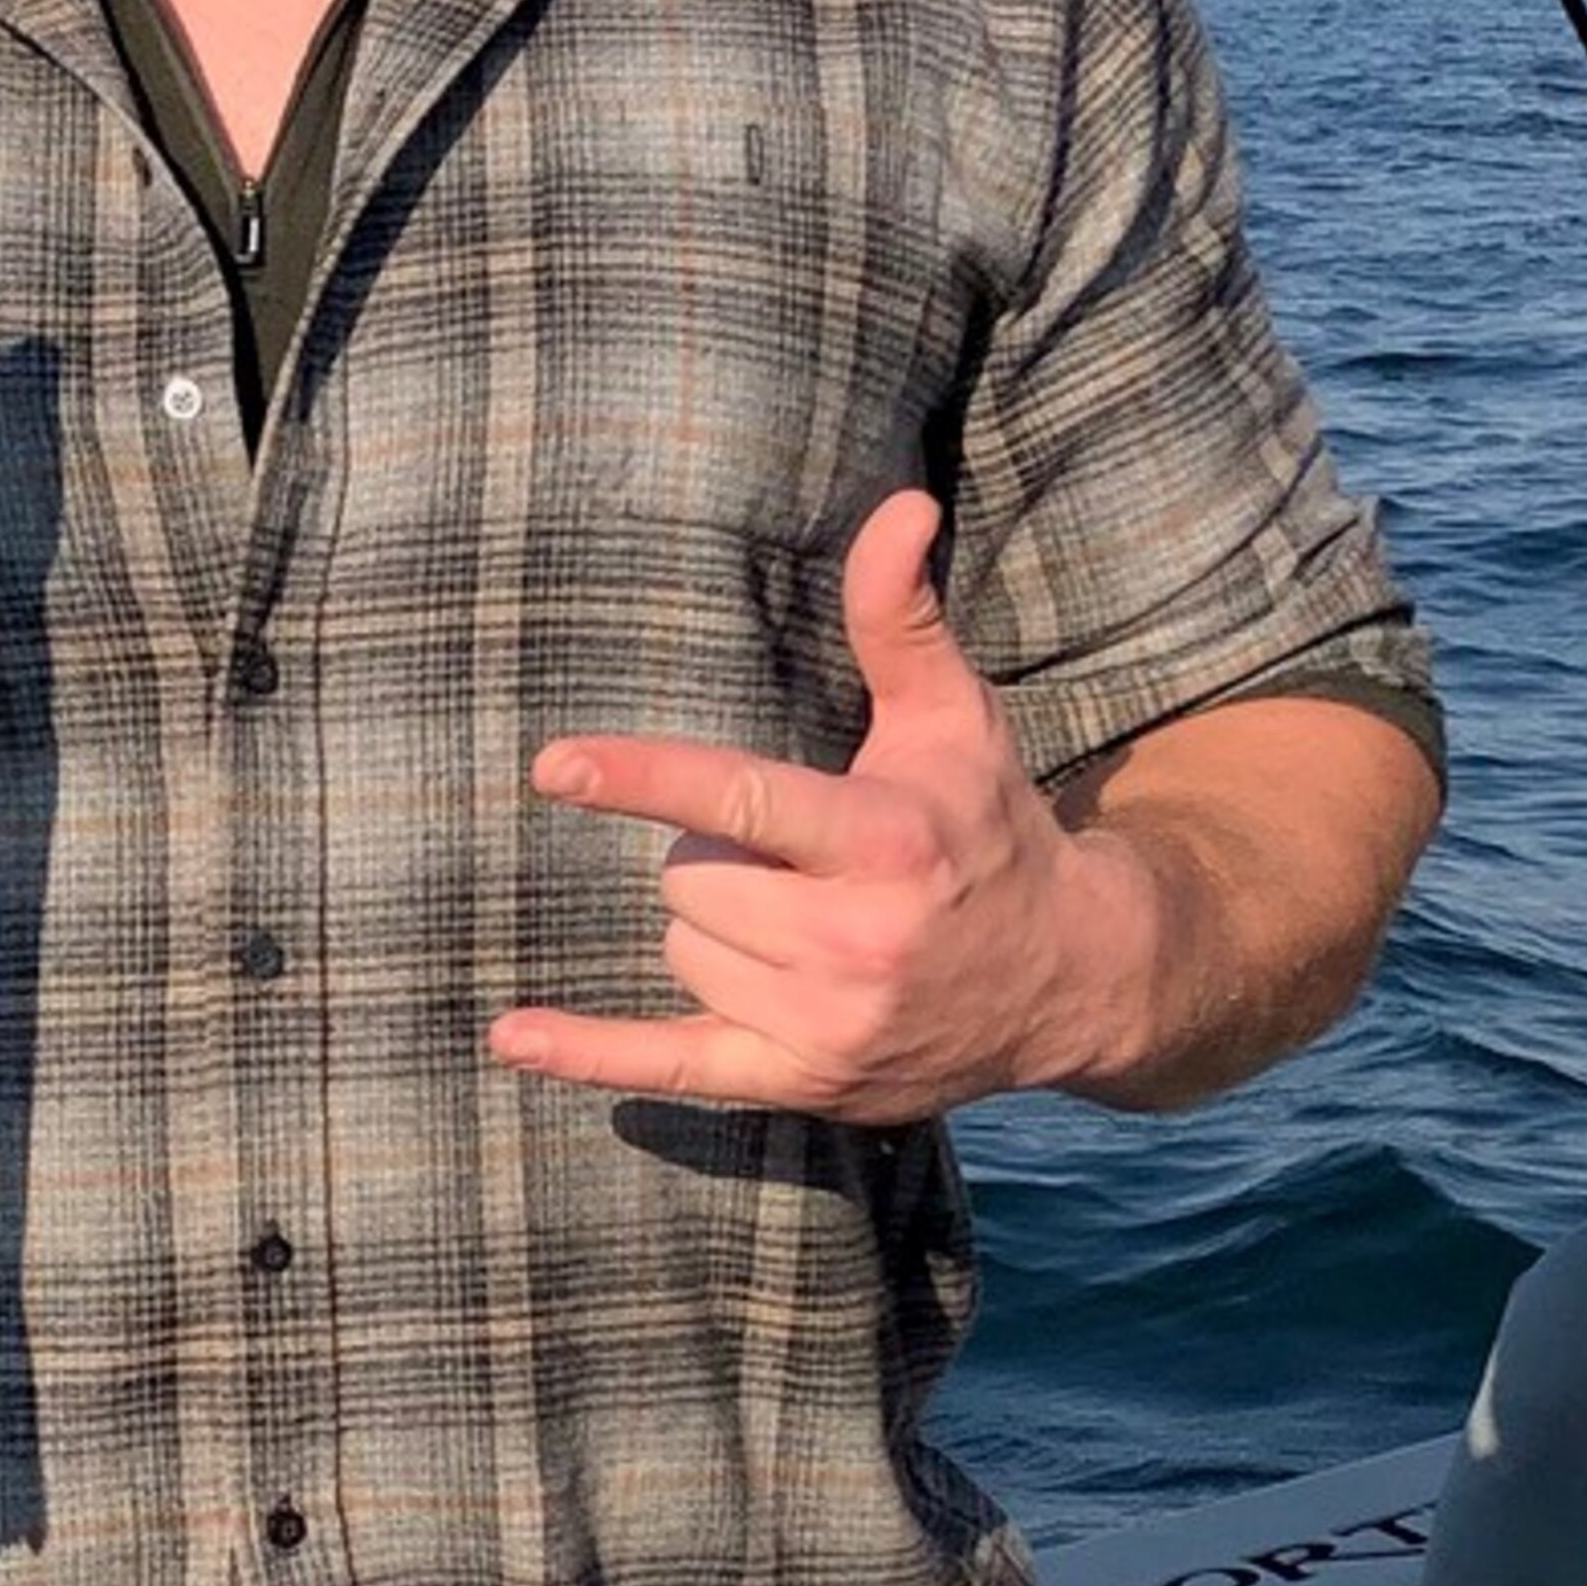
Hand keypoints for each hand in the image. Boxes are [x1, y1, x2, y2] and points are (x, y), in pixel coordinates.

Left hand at [490, 489, 1132, 1120]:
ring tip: (797, 920)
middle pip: (692, 883)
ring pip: (683, 951)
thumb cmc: (991, 827)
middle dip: (718, 860)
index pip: (742, 801)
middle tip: (791, 858)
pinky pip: (673, 1066)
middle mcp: (857, 938)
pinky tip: (513, 1035)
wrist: (1072, 976)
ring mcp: (830, 1021)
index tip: (554, 765)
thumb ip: (901, 618)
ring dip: (713, 929)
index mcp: (887, 840)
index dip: (643, 779)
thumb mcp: (953, 721)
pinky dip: (593, 1056)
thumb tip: (900, 506)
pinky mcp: (807, 1079)